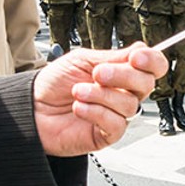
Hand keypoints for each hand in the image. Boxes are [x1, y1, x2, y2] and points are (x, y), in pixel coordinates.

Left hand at [32, 42, 167, 155]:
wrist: (32, 107)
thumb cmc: (54, 83)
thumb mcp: (83, 60)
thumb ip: (113, 57)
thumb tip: (139, 51)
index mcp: (121, 71)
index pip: (153, 66)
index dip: (152, 61)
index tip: (137, 57)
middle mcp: (123, 92)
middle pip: (146, 84)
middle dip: (122, 76)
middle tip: (98, 73)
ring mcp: (116, 114)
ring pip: (130, 104)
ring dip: (101, 95)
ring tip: (78, 92)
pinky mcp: (106, 134)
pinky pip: (116, 124)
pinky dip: (95, 112)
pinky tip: (79, 108)